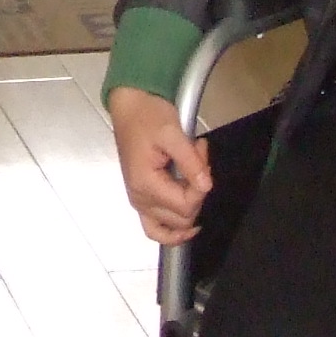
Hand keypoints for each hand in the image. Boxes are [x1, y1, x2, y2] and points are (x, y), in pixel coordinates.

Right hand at [110, 86, 212, 245]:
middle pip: (182, 217)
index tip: (202, 154)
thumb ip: (190, 162)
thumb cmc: (147, 114)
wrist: (129, 104)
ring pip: (172, 226)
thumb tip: (206, 186)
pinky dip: (172, 232)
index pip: (186, 204)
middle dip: (198, 190)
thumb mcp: (172, 133)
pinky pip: (156, 228)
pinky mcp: (140, 197)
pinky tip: (188, 227)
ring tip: (193, 179)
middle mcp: (139, 199)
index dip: (202, 186)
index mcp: (145, 184)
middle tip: (198, 158)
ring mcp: (138, 201)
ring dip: (190, 206)